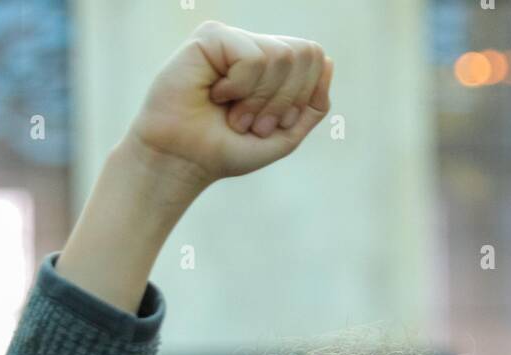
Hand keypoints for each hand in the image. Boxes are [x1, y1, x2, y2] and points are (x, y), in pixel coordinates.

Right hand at [127, 20, 332, 190]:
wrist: (183, 161)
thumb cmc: (226, 150)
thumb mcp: (283, 136)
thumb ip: (313, 105)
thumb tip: (328, 60)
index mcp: (272, 66)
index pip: (314, 58)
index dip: (300, 98)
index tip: (269, 125)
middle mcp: (253, 46)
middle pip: (303, 54)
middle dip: (283, 101)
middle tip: (251, 122)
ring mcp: (233, 38)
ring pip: (281, 56)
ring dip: (260, 100)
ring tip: (233, 114)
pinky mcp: (212, 36)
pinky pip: (252, 58)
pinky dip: (240, 88)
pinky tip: (216, 95)